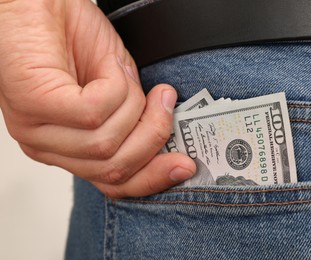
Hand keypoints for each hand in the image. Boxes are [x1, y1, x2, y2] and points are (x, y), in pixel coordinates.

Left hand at [0, 0, 195, 197]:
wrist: (42, 4)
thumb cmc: (74, 40)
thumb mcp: (117, 92)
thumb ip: (134, 123)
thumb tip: (168, 141)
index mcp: (67, 149)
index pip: (112, 184)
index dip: (154, 178)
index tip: (185, 165)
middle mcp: (47, 147)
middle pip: (113, 170)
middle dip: (152, 138)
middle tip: (165, 104)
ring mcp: (36, 129)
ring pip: (105, 143)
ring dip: (133, 105)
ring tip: (129, 76)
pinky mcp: (34, 102)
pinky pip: (93, 111)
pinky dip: (116, 86)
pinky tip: (111, 67)